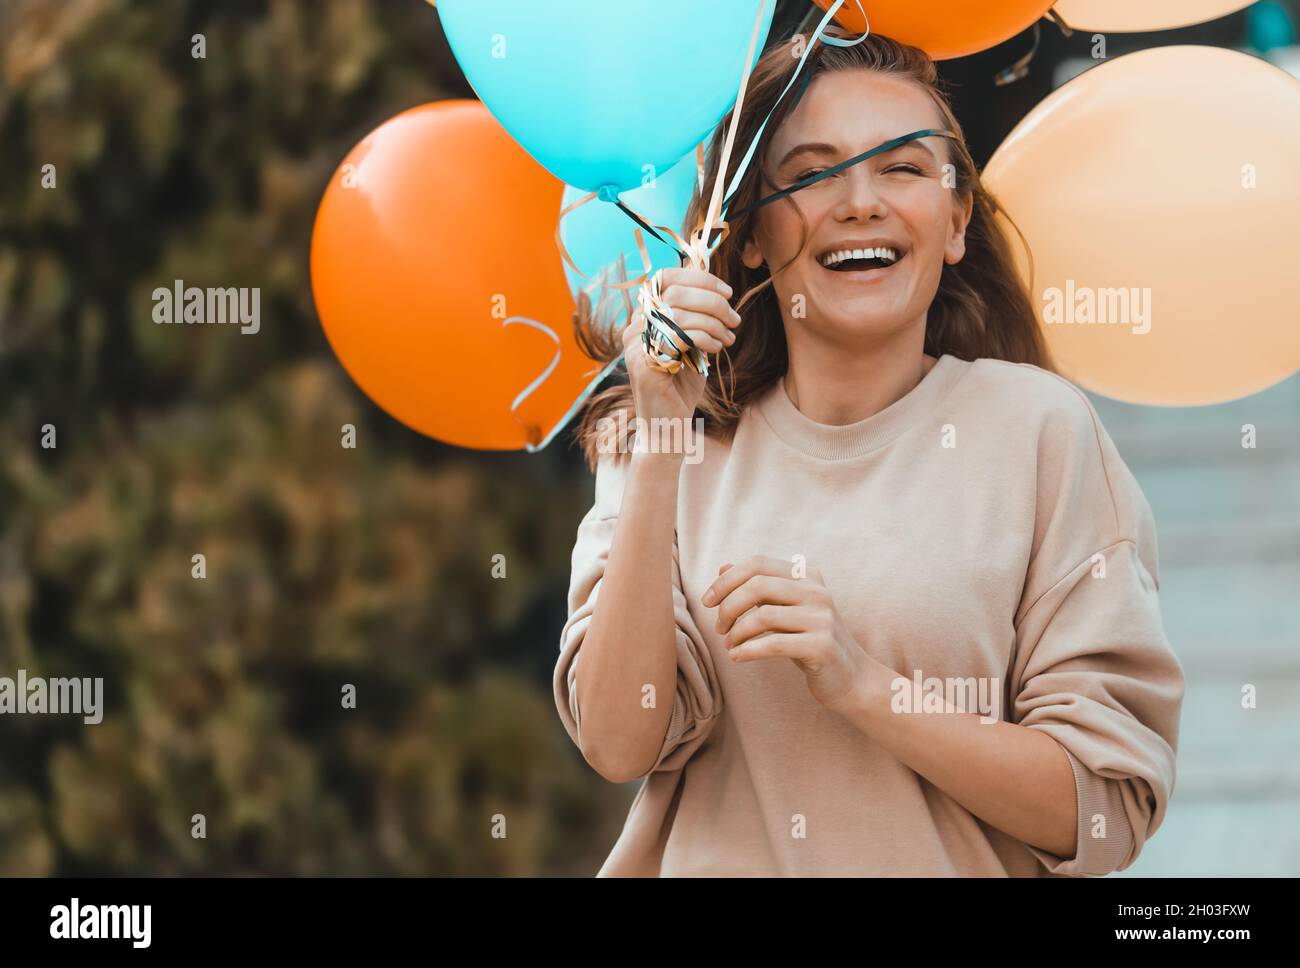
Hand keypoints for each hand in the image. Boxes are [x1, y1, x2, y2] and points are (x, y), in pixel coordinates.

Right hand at [623, 267, 741, 423]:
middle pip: (676, 292)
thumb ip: (693, 310)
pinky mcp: (644, 363)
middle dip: (714, 302)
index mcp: (643, 315)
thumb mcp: (691, 338)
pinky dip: (706, 339)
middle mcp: (634, 326)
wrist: (667, 424)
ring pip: (680, 313)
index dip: (699, 279)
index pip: (665, 277)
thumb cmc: (681, 381)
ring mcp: (636, 344)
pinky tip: (716, 350)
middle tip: (734, 320)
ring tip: (729, 338)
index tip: (727, 293)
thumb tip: (703, 273)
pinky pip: (681, 337)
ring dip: (714, 323)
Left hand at [701, 555, 868, 715]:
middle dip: (728, 606)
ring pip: (763, 616)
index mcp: (807, 574)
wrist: (851, 677)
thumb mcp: (784, 609)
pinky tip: (737, 657)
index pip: (757, 563)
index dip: (726, 580)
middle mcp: (817, 591)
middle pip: (757, 585)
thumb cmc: (810, 640)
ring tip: (729, 644)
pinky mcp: (821, 646)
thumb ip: (758, 588)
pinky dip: (748, 650)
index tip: (707, 601)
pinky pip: (773, 643)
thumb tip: (723, 568)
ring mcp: (822, 618)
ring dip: (736, 632)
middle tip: (719, 628)